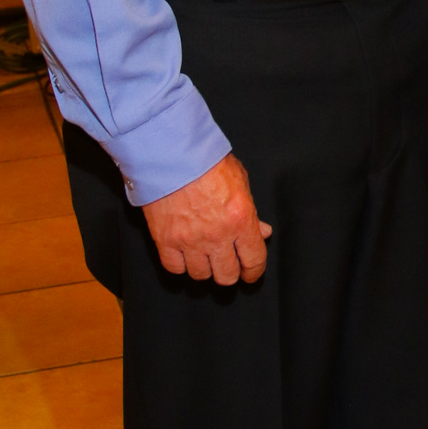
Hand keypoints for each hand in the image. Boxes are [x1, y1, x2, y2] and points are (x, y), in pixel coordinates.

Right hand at [141, 153, 271, 284]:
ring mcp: (190, 241)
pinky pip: (175, 268)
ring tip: (204, 257)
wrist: (170, 153)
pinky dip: (181, 265)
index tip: (250, 274)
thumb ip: (252, 212)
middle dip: (230, 273)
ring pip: (201, 276)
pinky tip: (184, 255)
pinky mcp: (165, 240)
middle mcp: (217, 235)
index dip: (254, 272)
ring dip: (205, 269)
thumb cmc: (206, 161)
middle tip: (227, 265)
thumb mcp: (240, 181)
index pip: (254, 260)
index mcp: (240, 219)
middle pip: (227, 275)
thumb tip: (262, 232)